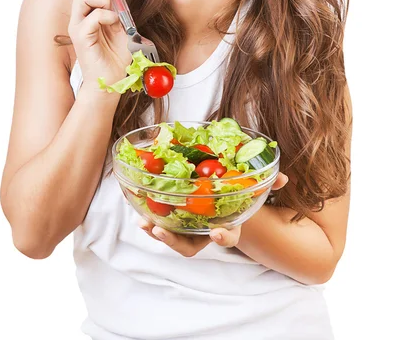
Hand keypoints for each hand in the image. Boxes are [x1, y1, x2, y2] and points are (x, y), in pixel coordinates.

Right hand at [68, 0, 133, 90]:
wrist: (112, 80)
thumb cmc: (117, 55)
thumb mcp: (125, 26)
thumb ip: (121, 8)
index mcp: (92, 7)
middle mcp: (82, 13)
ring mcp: (79, 25)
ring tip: (114, 8)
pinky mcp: (81, 38)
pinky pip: (89, 18)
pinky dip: (104, 15)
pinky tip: (113, 22)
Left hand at [138, 172, 288, 256]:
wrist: (221, 194)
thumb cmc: (236, 191)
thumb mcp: (251, 186)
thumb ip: (266, 183)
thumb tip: (283, 178)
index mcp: (225, 224)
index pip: (227, 236)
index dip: (224, 236)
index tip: (217, 232)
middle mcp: (204, 231)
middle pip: (190, 246)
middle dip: (175, 241)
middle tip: (161, 231)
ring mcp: (187, 228)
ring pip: (172, 238)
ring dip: (157, 232)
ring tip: (145, 224)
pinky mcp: (173, 220)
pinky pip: (160, 224)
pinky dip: (150, 221)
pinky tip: (140, 214)